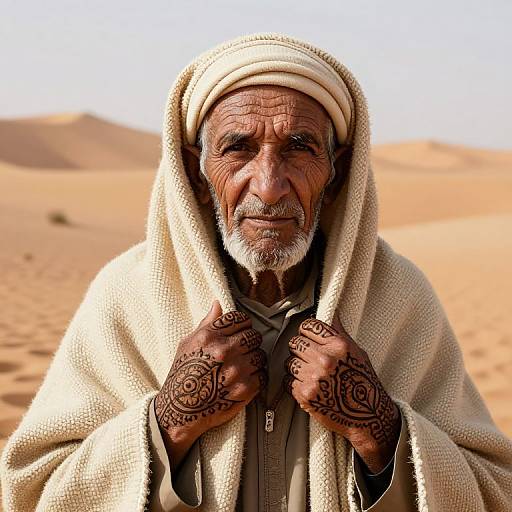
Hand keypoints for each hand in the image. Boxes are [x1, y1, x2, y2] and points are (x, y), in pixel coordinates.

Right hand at [155, 300, 265, 468]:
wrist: (180, 410)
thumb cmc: (182, 373)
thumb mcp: (187, 343)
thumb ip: (206, 322)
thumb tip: (218, 303)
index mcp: (209, 336)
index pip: (240, 319)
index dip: (242, 325)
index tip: (239, 332)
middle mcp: (224, 351)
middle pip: (254, 336)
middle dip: (250, 342)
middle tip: (242, 351)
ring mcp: (236, 370)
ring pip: (261, 355)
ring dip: (255, 359)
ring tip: (243, 366)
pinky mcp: (245, 389)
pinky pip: (263, 375)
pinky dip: (257, 377)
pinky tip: (245, 379)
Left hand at [284, 317, 399, 472]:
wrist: (367, 415)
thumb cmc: (363, 382)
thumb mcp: (357, 351)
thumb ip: (339, 333)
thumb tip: (330, 313)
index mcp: (338, 345)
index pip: (307, 326)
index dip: (306, 332)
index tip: (309, 338)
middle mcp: (325, 360)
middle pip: (295, 342)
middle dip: (299, 349)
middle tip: (308, 358)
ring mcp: (314, 378)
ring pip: (289, 362)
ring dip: (295, 367)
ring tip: (309, 374)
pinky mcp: (305, 395)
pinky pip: (287, 381)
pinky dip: (294, 384)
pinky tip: (308, 386)